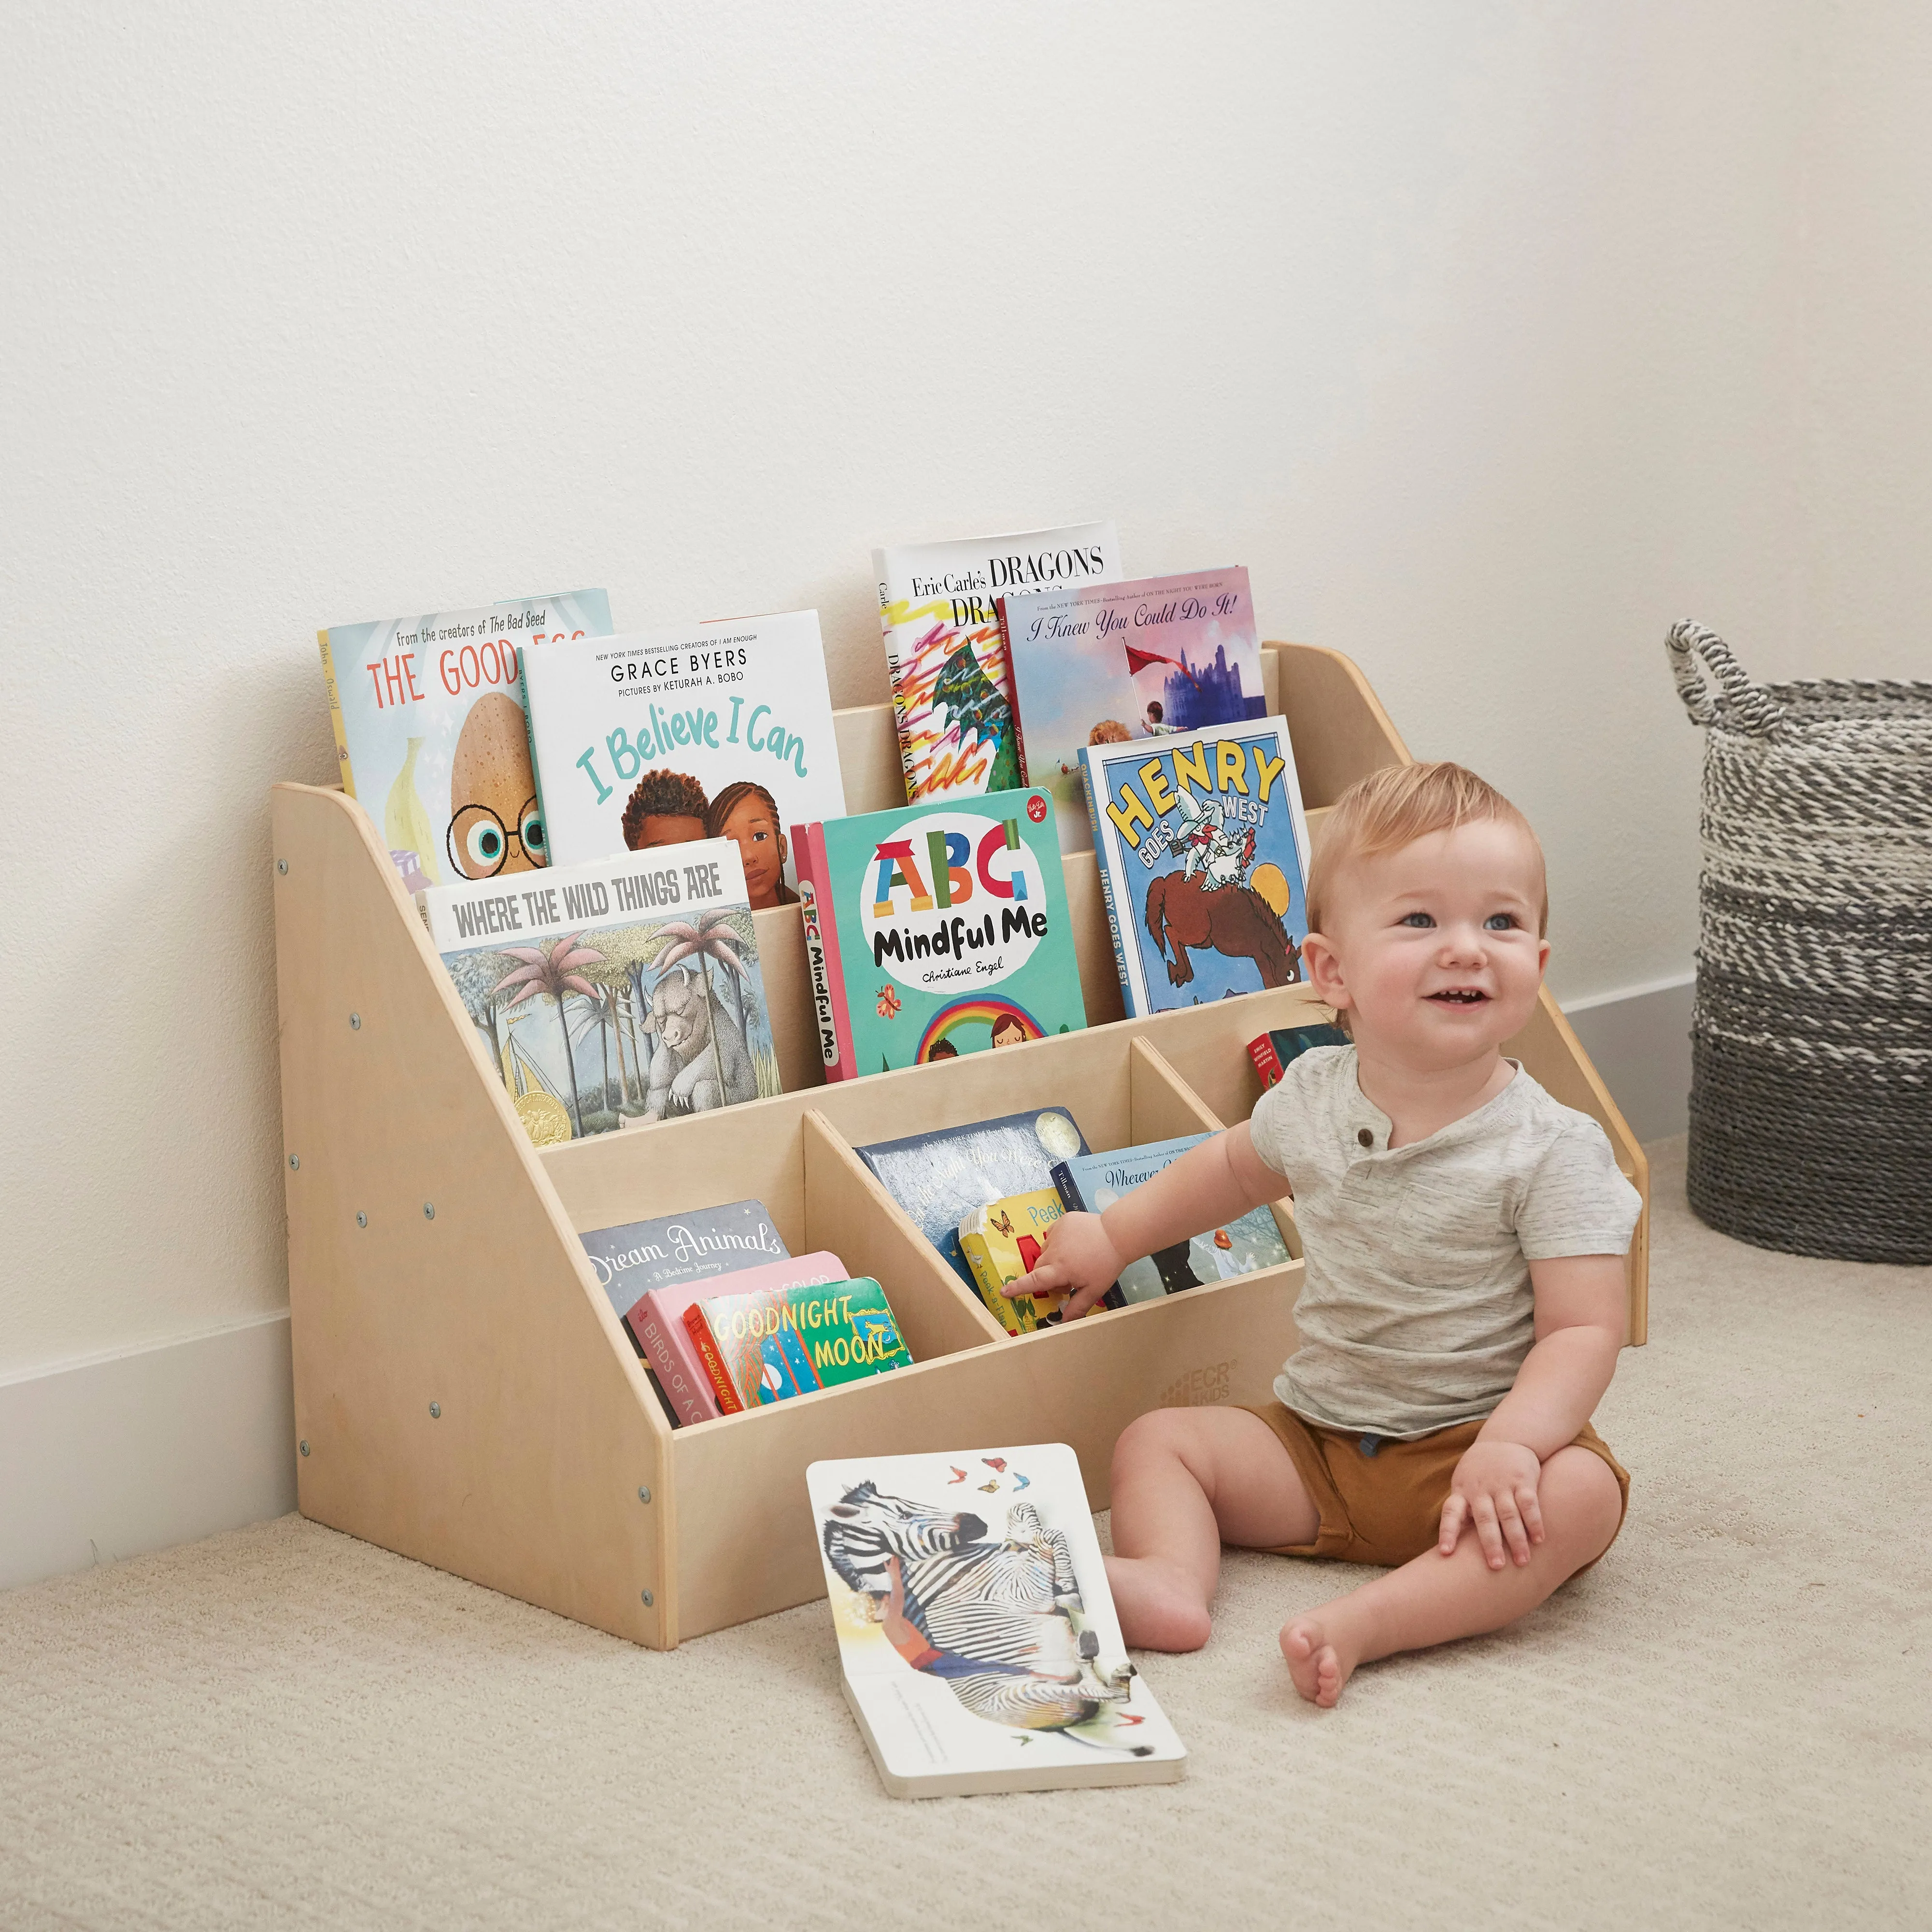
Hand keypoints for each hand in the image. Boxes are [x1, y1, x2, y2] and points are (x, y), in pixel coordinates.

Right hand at [1007, 1211, 1121, 1320]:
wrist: (1117, 1233)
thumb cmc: (1106, 1264)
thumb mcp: (1094, 1290)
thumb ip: (1077, 1307)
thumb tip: (1063, 1323)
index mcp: (1061, 1269)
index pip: (1035, 1281)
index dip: (1018, 1287)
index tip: (1004, 1291)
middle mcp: (1054, 1251)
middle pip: (1040, 1268)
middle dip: (1048, 1277)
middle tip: (1068, 1281)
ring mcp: (1057, 1233)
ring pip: (1045, 1252)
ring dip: (1053, 1260)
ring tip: (1074, 1260)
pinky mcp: (1061, 1222)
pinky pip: (1052, 1236)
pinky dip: (1059, 1244)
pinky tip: (1075, 1245)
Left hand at [1439, 1438, 1544, 1568]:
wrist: (1506, 1438)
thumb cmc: (1480, 1471)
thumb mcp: (1464, 1484)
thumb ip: (1462, 1510)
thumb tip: (1452, 1545)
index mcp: (1462, 1491)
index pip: (1451, 1512)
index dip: (1448, 1532)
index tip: (1445, 1552)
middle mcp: (1481, 1489)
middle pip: (1485, 1519)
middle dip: (1490, 1543)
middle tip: (1496, 1567)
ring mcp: (1502, 1484)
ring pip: (1509, 1514)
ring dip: (1516, 1539)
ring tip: (1522, 1561)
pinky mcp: (1523, 1480)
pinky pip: (1529, 1503)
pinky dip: (1534, 1522)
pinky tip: (1539, 1540)